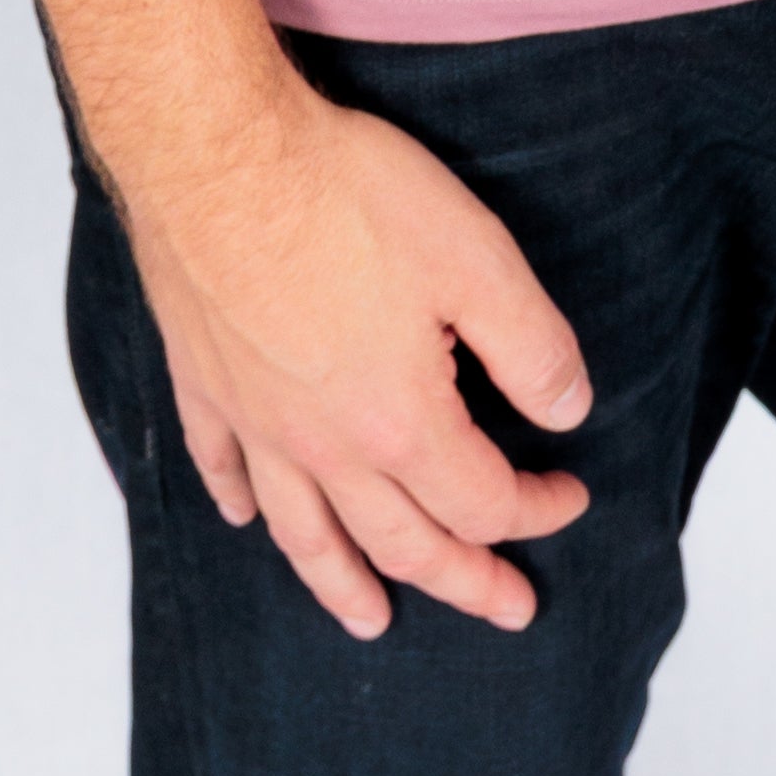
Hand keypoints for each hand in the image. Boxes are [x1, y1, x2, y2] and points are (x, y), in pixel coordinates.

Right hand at [111, 86, 595, 643]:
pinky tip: (245, 516)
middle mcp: (324, 446)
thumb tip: (569, 412)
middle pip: (403, 542)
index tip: (571, 493)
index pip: (483, 501)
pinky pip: (222, 466)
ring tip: (372, 623)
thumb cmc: (345, 195)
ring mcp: (256, 421)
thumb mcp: (477, 258)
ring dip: (345, 585)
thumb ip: (531, 347)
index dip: (538, 509)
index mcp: (399, 425)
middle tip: (508, 608)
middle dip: (464, 581)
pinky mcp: (204, 382)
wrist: (217, 153)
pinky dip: (238, 502)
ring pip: (306, 534)